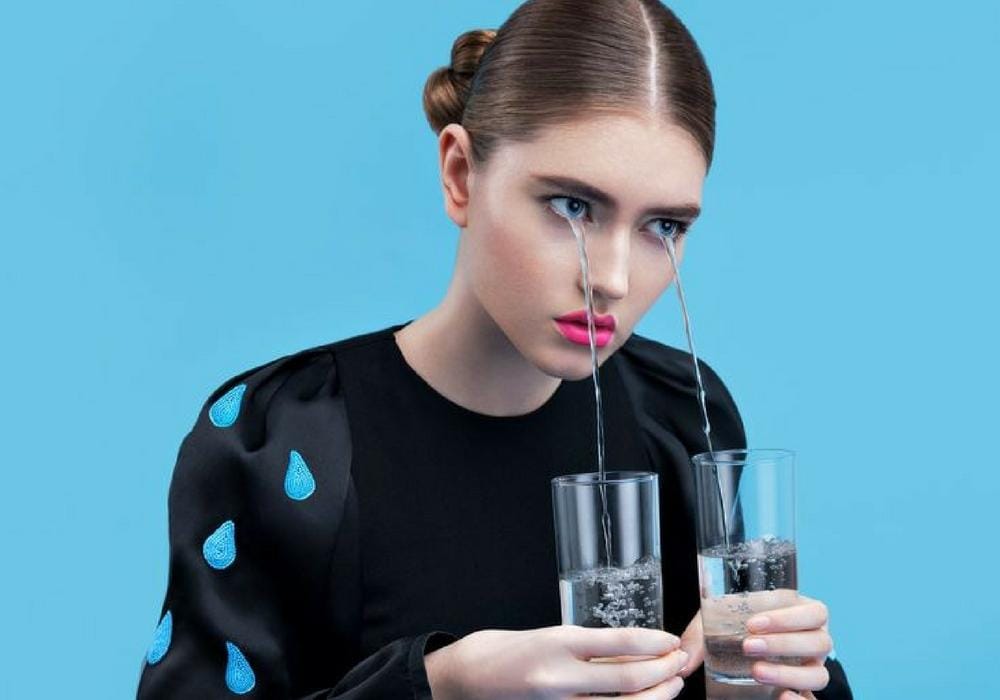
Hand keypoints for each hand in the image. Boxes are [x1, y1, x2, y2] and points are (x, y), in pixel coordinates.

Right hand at [425, 624, 689, 699]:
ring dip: (654, 698)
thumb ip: (589, 649)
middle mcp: (559, 676)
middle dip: (662, 672)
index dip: (654, 644)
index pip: (620, 642)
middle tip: (680, 664)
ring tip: (670, 686)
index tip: (672, 642)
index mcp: (557, 642)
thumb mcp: (549, 637)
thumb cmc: (506, 651)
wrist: (465, 679)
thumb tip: (635, 652)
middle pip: (628, 679)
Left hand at [677, 595, 832, 699]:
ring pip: (818, 674)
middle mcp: (815, 640)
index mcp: (802, 612)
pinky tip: (780, 696)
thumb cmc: (738, 626)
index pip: (815, 612)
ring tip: (756, 672)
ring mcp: (812, 666)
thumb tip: (682, 661)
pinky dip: (801, 699)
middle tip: (748, 646)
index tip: (753, 623)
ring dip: (789, 673)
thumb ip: (701, 636)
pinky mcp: (804, 688)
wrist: (745, 649)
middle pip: (820, 642)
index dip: (789, 618)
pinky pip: (813, 698)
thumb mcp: (720, 622)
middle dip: (784, 644)